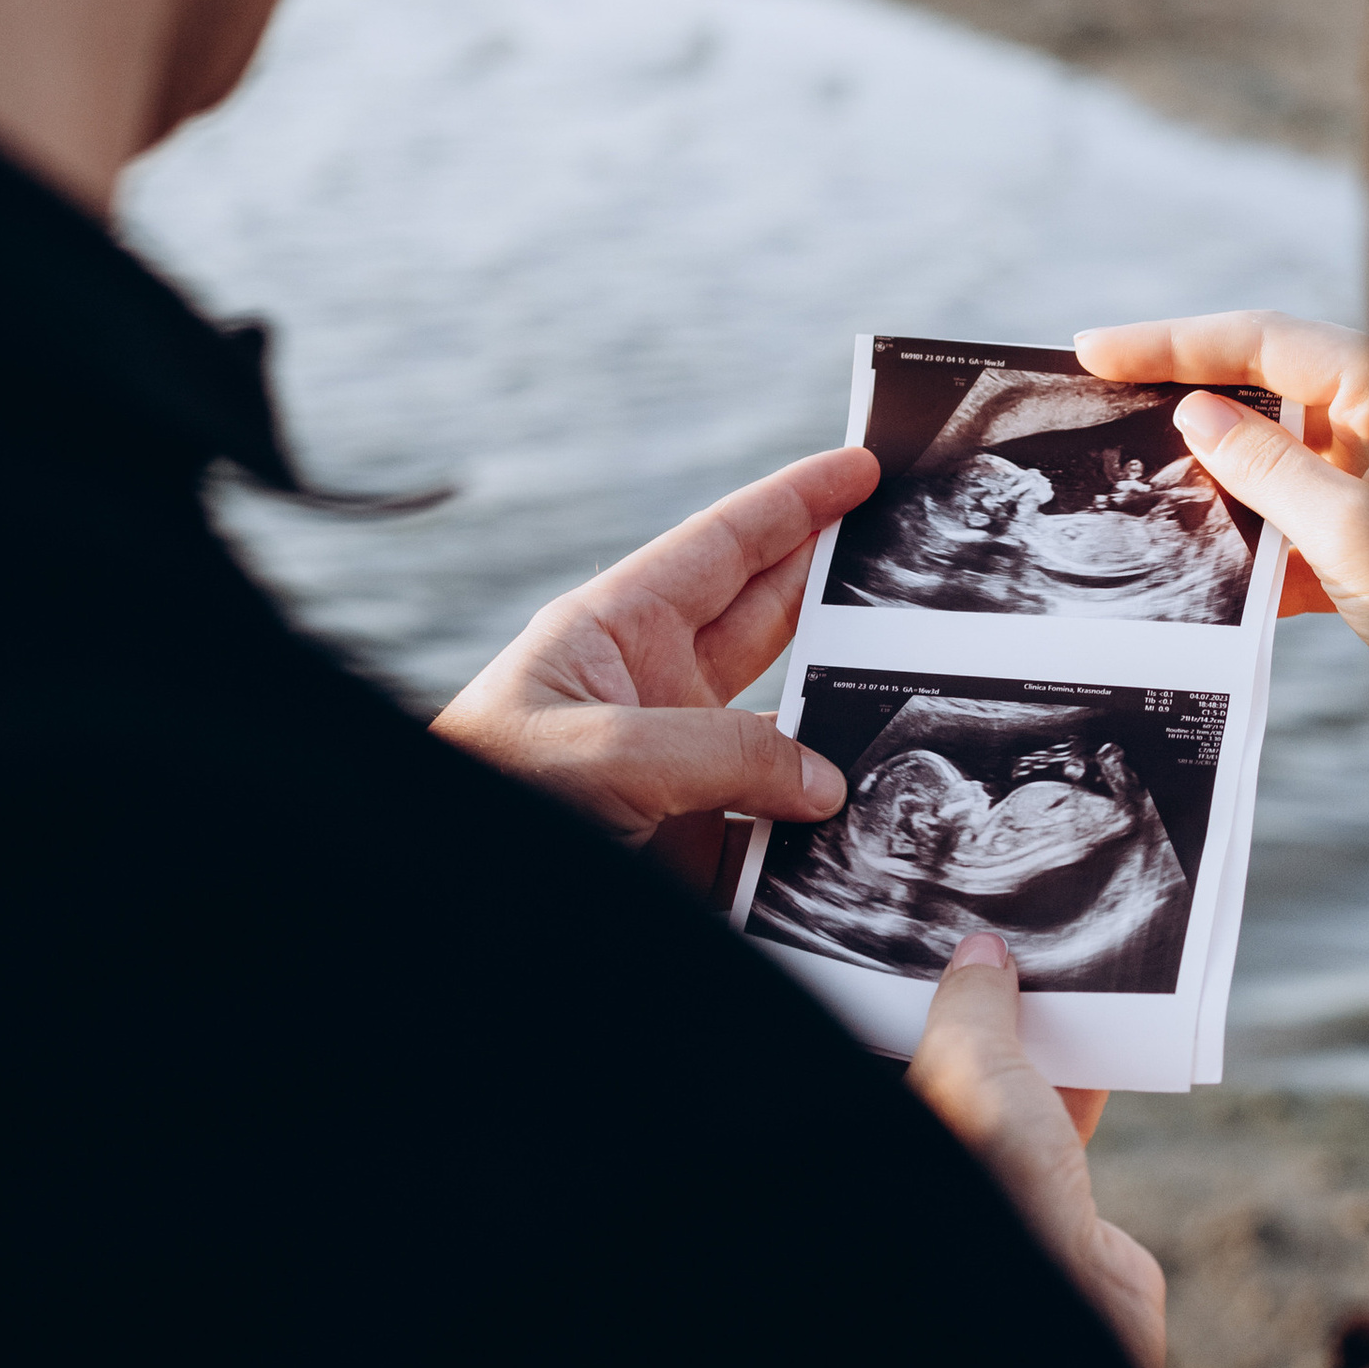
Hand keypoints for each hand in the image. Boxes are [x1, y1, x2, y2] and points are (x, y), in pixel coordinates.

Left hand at [431, 446, 879, 893]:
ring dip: (839, 719)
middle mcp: (651, 686)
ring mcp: (672, 762)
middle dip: (838, 586)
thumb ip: (723, 755)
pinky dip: (816, 820)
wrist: (446, 900)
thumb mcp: (605, 756)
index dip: (795, 502)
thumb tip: (824, 782)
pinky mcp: (685, 836)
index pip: (723, 546)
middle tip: (919, 554)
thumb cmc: (490, 793)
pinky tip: (863, 820)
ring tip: (922, 695)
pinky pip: (768, 819)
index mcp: (616, 629)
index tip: (863, 467)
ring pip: (782, 726)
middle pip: (767, 618)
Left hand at [908, 934, 1165, 1367]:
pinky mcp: (1055, 1208)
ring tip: (1067, 976)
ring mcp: (994, 1184)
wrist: (1068, 1303)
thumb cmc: (995, 1185)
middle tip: (1010, 939)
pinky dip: (1085, 1082)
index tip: (937, 933)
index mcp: (883, 1122)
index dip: (906, 987)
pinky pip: (1064, 1124)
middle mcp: (931, 1155)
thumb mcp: (971, 1062)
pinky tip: (1112, 1039)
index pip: (880, 1039)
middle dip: (981, 1005)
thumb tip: (978, 951)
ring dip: (1042, 1040)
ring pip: (1011, 1089)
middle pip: (951, 1061)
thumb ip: (972, 1002)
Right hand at [1074, 313, 1368, 663]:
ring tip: (1130, 494)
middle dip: (1183, 401)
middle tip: (1094, 405)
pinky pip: (1294, 528)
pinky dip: (1250, 549)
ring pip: (1273, 463)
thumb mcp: (1349, 530)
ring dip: (1212, 485)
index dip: (1173, 342)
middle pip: (1263, 390)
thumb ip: (1267, 468)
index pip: (1263, 340)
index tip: (1092, 349)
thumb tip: (1194, 413)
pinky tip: (1205, 577)